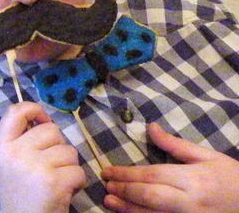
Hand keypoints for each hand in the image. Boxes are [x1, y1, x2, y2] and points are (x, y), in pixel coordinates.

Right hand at [0, 101, 85, 212]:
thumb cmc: (19, 191)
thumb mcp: (8, 161)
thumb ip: (19, 139)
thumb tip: (43, 118)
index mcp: (2, 146)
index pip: (15, 111)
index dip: (34, 110)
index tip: (42, 120)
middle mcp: (16, 153)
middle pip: (51, 130)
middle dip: (58, 146)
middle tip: (50, 165)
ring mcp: (35, 167)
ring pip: (69, 151)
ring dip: (69, 166)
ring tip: (56, 180)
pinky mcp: (54, 183)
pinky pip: (78, 171)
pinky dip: (77, 182)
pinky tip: (64, 191)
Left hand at [102, 122, 238, 212]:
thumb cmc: (231, 178)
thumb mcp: (208, 157)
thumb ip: (175, 145)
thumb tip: (150, 127)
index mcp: (193, 180)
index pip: (153, 175)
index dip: (127, 174)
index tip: (108, 170)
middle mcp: (189, 203)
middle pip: (149, 197)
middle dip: (124, 191)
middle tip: (106, 185)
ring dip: (128, 209)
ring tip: (109, 201)